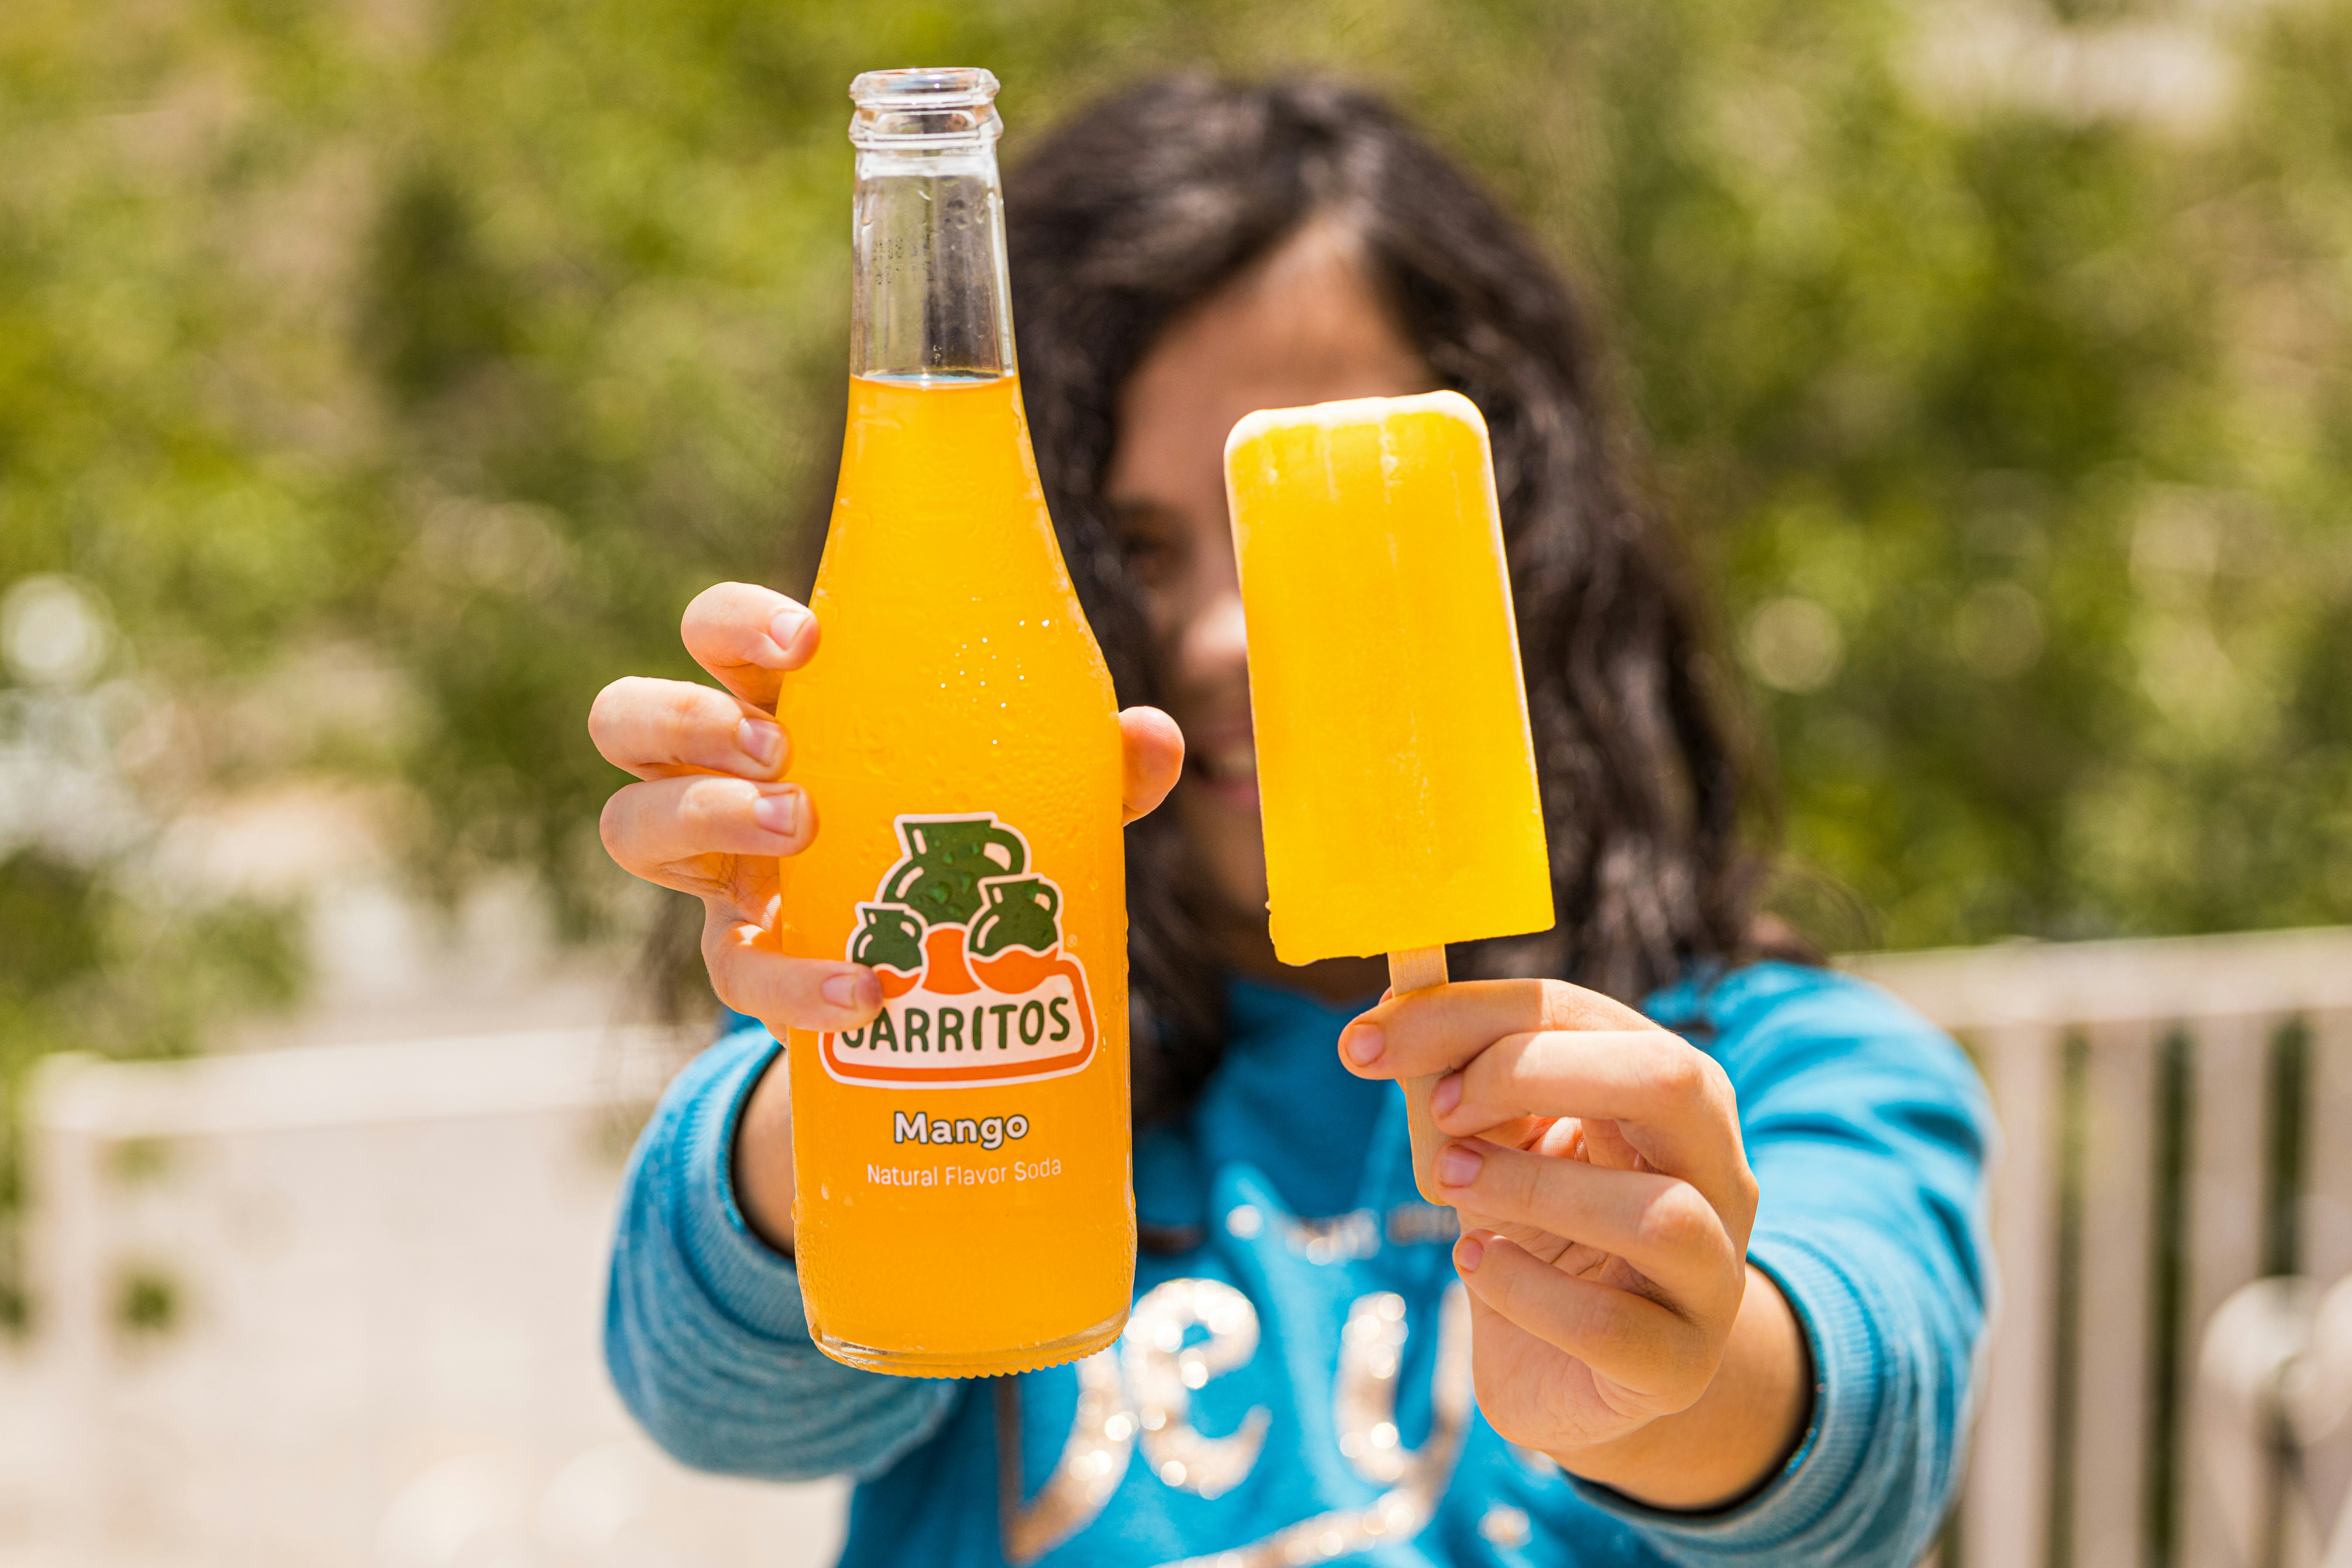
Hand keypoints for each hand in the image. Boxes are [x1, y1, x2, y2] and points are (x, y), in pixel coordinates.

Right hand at [589, 582, 1183, 1247]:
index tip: (805, 639)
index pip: (715, 634)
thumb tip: (1153, 741)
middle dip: (690, 721)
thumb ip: (1091, 765)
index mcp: (781, 705)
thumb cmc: (958, 835)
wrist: (925, 969)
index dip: (734, 624)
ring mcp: (713, 873)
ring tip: (798, 829)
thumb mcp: (1029, 793)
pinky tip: (865, 988)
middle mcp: (720, 778)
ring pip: (631, 829)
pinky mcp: (739, 961)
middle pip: (630, 720)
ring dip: (704, 820)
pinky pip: (733, 972)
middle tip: (782, 745)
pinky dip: (797, 982)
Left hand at [1338, 980, 1806, 1508]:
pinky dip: (1524, 1289)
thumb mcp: (1489, 1148)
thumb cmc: (1535, 1237)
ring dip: (1530, 1187)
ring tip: (1451, 1184)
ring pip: (1659, 1211)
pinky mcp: (1679, 1367)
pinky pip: (1610, 1324)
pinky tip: (1477, 1266)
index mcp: (1671, 1096)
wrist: (1569, 1374)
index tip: (1369, 1043)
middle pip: (1668, 1079)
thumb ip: (1449, 1086)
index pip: (1585, 1015)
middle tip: (1440, 1110)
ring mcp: (1714, 1276)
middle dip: (1531, 1073)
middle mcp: (1717, 1173)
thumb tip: (1391, 1012)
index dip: (1472, 1014)